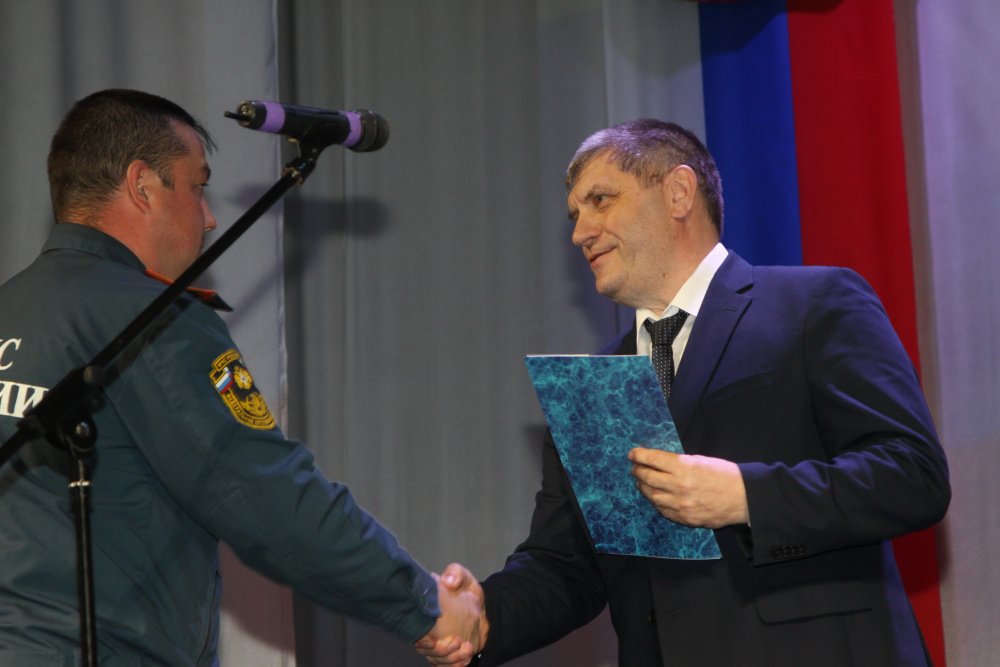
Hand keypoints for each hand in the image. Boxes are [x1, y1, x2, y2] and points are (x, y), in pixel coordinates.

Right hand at [414, 563, 488, 665]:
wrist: (476, 601)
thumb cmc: (463, 588)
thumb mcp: (461, 576)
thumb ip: (455, 574)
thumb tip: (448, 582)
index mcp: (426, 614)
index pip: (417, 631)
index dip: (422, 640)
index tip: (431, 640)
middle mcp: (428, 631)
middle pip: (427, 650)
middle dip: (440, 651)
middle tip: (456, 641)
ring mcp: (438, 642)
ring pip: (438, 659)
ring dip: (451, 658)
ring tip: (467, 649)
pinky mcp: (449, 651)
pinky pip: (447, 664)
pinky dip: (455, 665)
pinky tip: (465, 660)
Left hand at [629, 448, 748, 528]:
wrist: (745, 498)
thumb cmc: (725, 475)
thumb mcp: (701, 460)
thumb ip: (679, 463)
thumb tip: (659, 463)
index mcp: (684, 467)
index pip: (652, 459)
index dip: (638, 456)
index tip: (632, 454)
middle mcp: (679, 486)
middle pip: (647, 478)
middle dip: (638, 471)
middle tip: (635, 468)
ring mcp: (681, 504)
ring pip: (652, 496)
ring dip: (644, 488)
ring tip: (642, 483)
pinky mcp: (685, 518)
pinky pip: (663, 511)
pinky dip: (657, 502)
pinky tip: (656, 497)